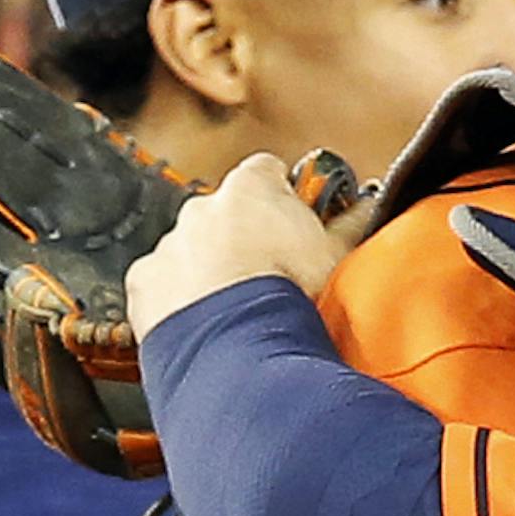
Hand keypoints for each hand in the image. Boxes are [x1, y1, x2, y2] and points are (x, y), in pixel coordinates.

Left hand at [126, 153, 361, 339]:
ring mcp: (171, 244)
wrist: (242, 343)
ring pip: (192, 249)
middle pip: (225, 212)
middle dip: (244, 235)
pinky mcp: (146, 283)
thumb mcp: (337, 253)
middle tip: (273, 272)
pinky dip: (180, 299)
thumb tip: (368, 207)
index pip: (268, 171)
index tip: (298, 218)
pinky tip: (209, 321)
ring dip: (212, 269)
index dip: (285, 194)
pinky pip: (163, 285)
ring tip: (241, 306)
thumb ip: (350, 222)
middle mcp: (203, 208)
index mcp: (250, 189)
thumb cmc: (291, 295)